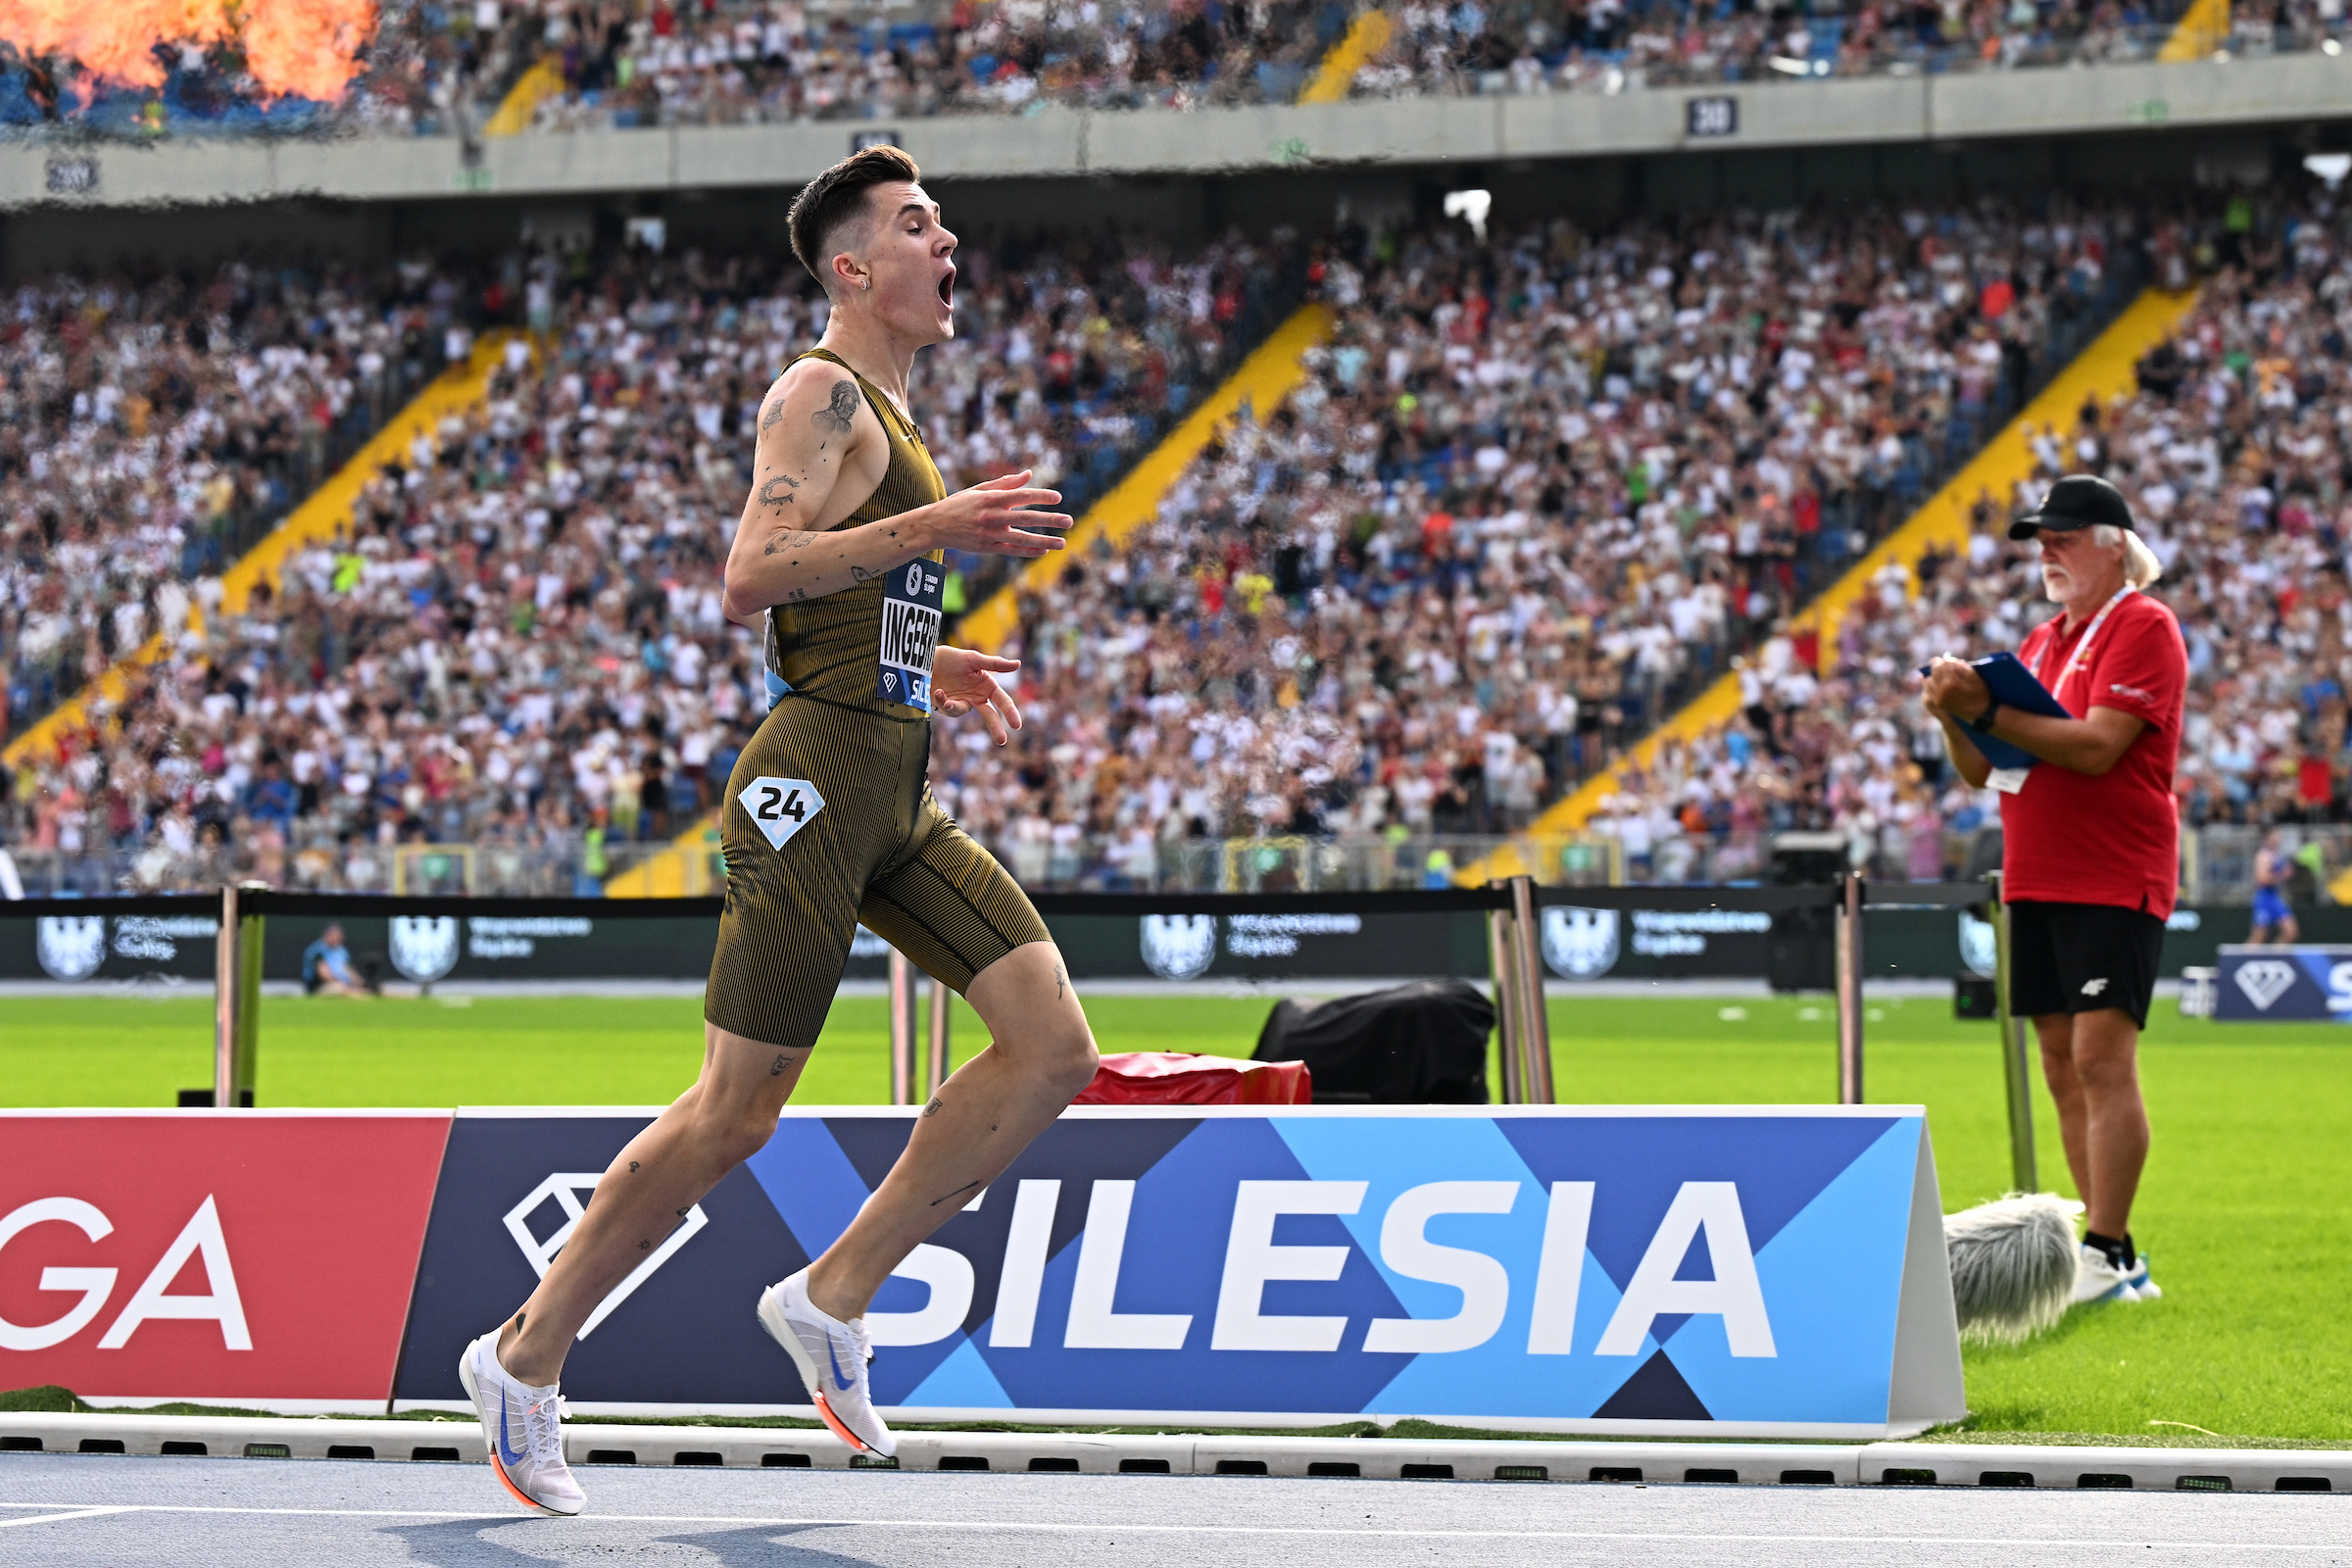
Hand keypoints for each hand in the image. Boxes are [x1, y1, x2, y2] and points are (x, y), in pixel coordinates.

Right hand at [923, 472, 1070, 557]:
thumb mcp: (980, 490)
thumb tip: (1029, 474)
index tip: (1058, 497)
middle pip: (1026, 518)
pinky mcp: (988, 547)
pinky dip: (1029, 551)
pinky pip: (1013, 550)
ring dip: (1045, 540)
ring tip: (1063, 542)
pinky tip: (1044, 550)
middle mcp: (992, 517)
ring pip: (1022, 538)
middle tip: (1069, 521)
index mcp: (991, 499)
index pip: (1021, 496)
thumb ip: (1006, 483)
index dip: (1040, 496)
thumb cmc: (960, 505)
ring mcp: (991, 534)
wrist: (936, 526)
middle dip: (1050, 520)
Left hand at [932, 646, 1022, 744]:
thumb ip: (995, 664)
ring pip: (963, 712)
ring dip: (955, 708)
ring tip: (946, 700)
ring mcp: (962, 702)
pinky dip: (942, 701)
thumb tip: (1018, 664)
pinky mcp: (948, 706)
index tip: (1016, 725)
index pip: (1003, 701)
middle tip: (1001, 740)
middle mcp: (977, 697)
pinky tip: (938, 691)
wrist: (927, 661)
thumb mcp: (974, 659)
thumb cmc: (952, 658)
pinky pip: (948, 709)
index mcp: (987, 686)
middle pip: (990, 715)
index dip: (1010, 712)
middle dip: (996, 728)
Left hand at [1921, 655, 1990, 723]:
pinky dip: (1928, 683)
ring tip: (1938, 671)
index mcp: (1952, 683)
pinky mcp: (1937, 703)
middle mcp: (1942, 691)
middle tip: (1942, 663)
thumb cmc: (1981, 693)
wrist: (1981, 713)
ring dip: (1933, 674)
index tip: (1949, 660)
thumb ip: (1961, 666)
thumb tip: (1949, 659)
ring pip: (1928, 679)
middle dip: (1939, 665)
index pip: (1944, 664)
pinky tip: (1928, 678)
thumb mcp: (1975, 677)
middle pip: (1935, 670)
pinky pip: (1927, 690)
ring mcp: (1938, 698)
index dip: (1947, 661)